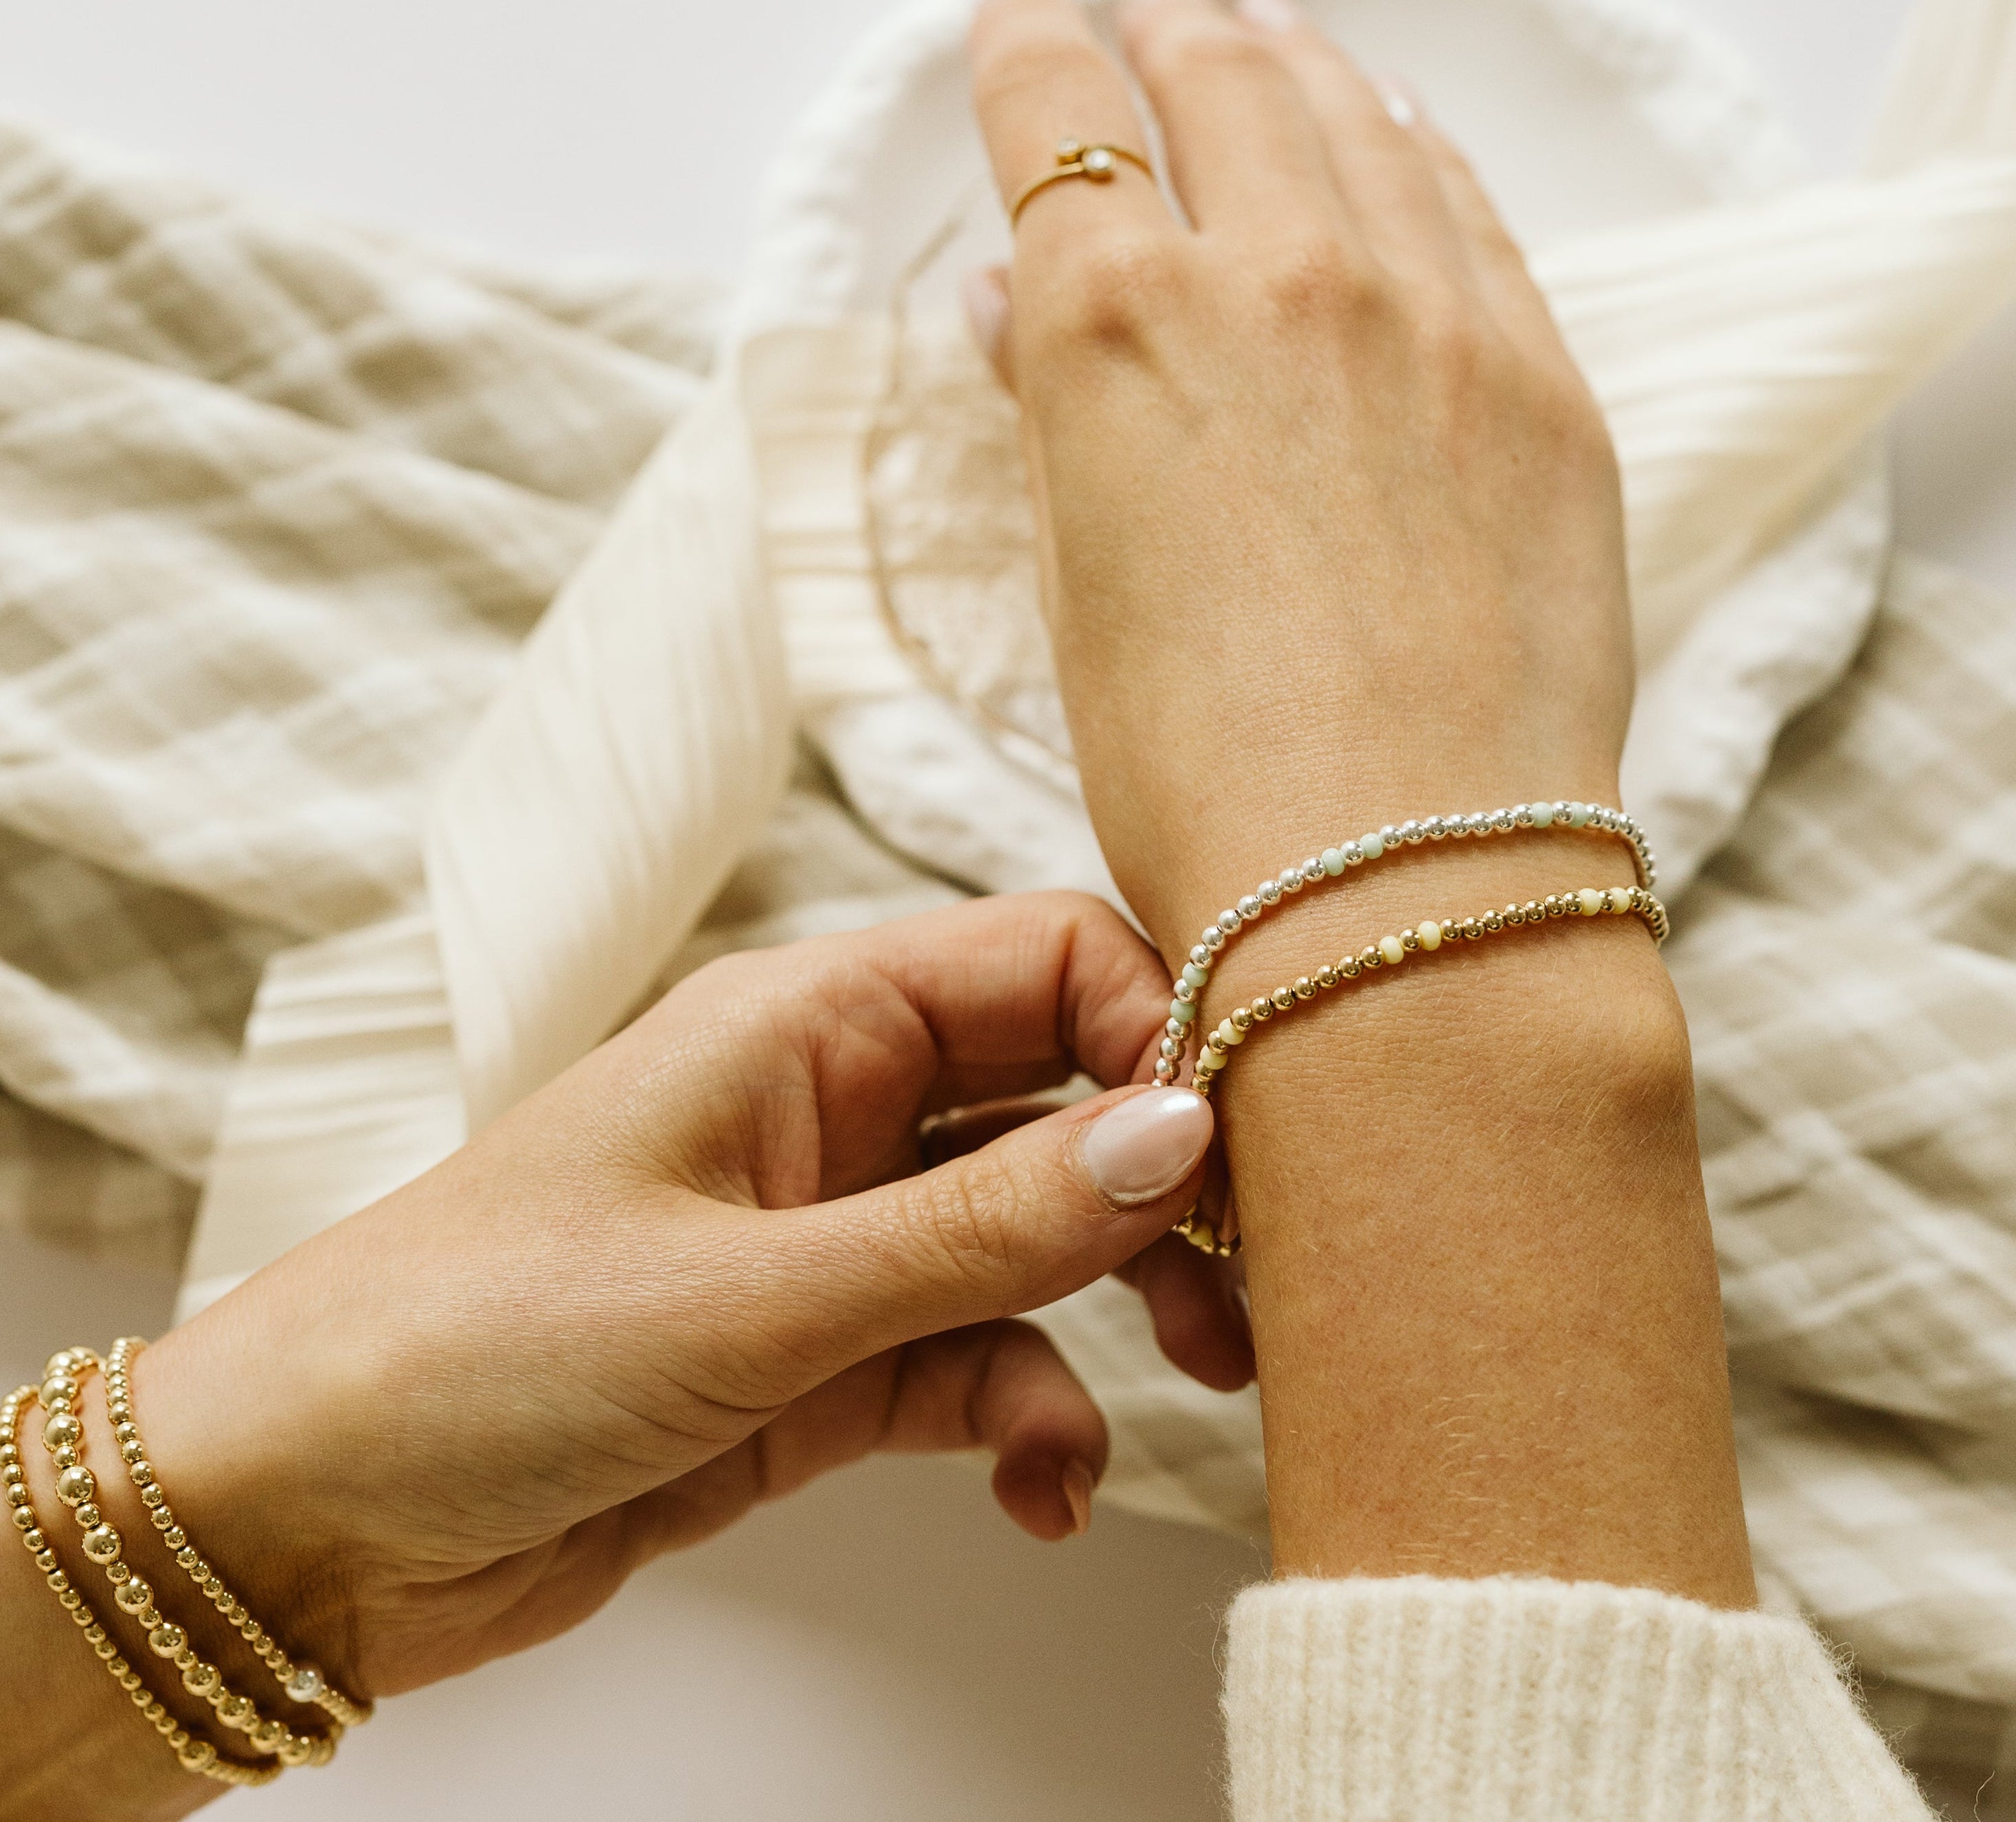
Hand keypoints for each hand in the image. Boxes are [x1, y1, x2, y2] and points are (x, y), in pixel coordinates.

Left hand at [98, 895, 1214, 1705]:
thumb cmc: (474, 1346)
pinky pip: (978, 1363)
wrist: (301, 1523)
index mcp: (809, 1021)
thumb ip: (978, 1226)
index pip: (1046, 962)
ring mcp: (834, 1239)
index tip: (1236, 1147)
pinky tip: (1039, 1489)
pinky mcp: (822, 1361)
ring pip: (1036, 1242)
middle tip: (1244, 1284)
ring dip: (1114, 1314)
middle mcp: (836, 1108)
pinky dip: (1029, 1418)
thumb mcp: (754, 1293)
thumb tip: (1178, 1133)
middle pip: (1063, 1099)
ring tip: (1176, 1393)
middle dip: (1163, 1184)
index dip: (1161, 1031)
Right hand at [957, 0, 1751, 1604]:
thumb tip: (1016, 307)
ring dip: (1294, 67)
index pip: (1056, 115)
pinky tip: (1394, 136)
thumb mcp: (1074, 585)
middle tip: (1150, 20)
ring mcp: (1431, 315)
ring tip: (1267, 41)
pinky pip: (1470, 209)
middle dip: (1165, 34)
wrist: (1399, 885)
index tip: (1023, 25)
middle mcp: (1279, 276)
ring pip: (1353, 117)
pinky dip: (1415, 152)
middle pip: (1216, 77)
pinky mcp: (1542, 380)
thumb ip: (1049, 414)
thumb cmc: (1197, 777)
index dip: (1028, 53)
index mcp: (1118, 324)